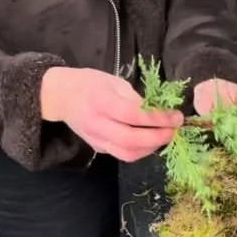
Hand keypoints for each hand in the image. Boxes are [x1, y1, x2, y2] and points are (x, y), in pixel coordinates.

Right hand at [40, 67, 182, 161]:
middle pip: (131, 140)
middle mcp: (97, 124)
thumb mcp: (114, 82)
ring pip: (127, 153)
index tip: (176, 116)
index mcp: (100, 101)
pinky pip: (122, 154)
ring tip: (165, 136)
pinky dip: (141, 151)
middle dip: (158, 137)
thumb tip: (159, 112)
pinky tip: (151, 141)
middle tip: (174, 130)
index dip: (157, 118)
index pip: (133, 115)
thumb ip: (135, 98)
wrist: (61, 97)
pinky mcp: (98, 148)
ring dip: (151, 147)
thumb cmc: (89, 83)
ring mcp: (96, 139)